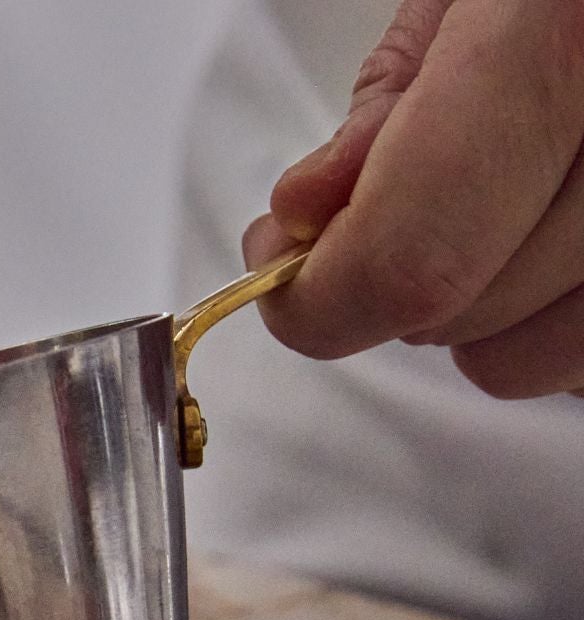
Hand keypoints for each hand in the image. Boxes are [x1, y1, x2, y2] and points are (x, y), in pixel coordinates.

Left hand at [244, 0, 583, 397]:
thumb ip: (400, 90)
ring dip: (481, 312)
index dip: (325, 296)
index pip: (417, 252)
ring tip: (500, 205)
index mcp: (572, 29)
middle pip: (460, 307)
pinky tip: (561, 231)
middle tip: (398, 203)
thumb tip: (308, 211)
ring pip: (525, 358)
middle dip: (394, 280)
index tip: (292, 281)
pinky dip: (554, 317)